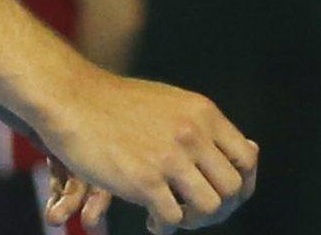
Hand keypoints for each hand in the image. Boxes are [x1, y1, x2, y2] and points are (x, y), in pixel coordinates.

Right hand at [38, 71, 258, 232]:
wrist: (71, 98)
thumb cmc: (116, 103)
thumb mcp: (170, 102)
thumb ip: (202, 126)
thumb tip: (249, 152)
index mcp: (202, 113)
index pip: (247, 158)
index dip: (242, 183)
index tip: (223, 194)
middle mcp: (192, 134)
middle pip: (234, 188)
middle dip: (220, 207)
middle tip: (195, 211)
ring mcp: (169, 158)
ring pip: (209, 207)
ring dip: (194, 220)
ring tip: (174, 216)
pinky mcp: (144, 180)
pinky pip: (172, 218)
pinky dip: (165, 226)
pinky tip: (152, 220)